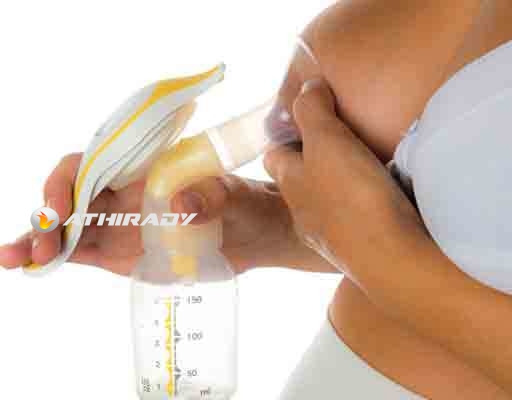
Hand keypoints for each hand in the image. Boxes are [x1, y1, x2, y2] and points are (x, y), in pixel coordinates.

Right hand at [0, 153, 330, 274]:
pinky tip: (32, 266)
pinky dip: (56, 258)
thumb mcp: (234, 196)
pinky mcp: (121, 253)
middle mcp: (123, 194)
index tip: (62, 206)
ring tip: (13, 257)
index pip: (91, 164)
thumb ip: (211, 197)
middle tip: (40, 243)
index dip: (67, 181)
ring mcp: (119, 224)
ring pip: (68, 227)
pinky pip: (81, 252)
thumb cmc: (247, 204)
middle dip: (47, 216)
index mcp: (143, 169)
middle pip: (70, 197)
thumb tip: (180, 203)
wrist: (258, 236)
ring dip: (38, 239)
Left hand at [264, 78, 425, 284]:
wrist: (389, 255)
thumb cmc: (351, 194)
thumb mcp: (327, 139)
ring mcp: (329, 236)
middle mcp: (303, 213)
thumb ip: (312, 110)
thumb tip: (306, 88)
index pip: (274, 155)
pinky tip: (382, 200)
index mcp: (290, 182)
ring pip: (327, 204)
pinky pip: (354, 223)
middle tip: (341, 143)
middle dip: (315, 163)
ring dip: (339, 187)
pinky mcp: (357, 251)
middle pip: (301, 181)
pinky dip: (362, 209)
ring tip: (365, 169)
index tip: (307, 123)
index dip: (286, 137)